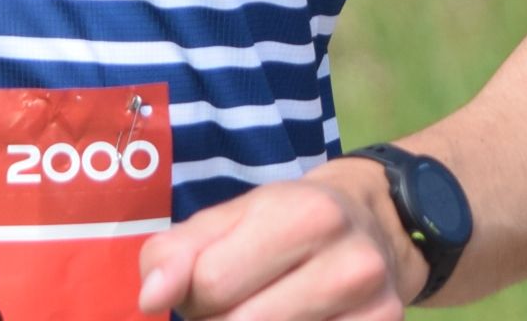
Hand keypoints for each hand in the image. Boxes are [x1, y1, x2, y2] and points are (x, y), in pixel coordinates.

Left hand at [135, 163, 422, 318]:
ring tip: (259, 311)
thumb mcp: (232, 218)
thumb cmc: (288, 222)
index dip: (193, 294)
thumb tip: (148, 300)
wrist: (377, 228)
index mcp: (306, 215)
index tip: (206, 288)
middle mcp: (351, 265)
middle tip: (232, 306)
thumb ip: (176, 252)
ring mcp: (377, 311)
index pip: (212, 282)